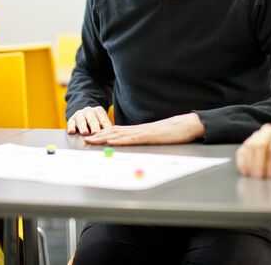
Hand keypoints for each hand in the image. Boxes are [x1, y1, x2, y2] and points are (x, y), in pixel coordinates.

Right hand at [67, 106, 111, 134]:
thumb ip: (106, 128)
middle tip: (96, 132)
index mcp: (99, 111)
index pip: (103, 120)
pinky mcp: (71, 119)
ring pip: (81, 120)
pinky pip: (70, 123)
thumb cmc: (96, 121)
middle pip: (92, 119)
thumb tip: (113, 137)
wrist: (84, 114)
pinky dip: (71, 127)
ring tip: (85, 133)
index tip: (107, 132)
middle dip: (94, 126)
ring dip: (83, 127)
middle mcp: (88, 111)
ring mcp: (79, 114)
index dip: (105, 126)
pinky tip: (72, 132)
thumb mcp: (102, 122)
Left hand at [83, 113, 204, 145]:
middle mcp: (137, 130)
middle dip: (98, 135)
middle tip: (84, 138)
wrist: (186, 125)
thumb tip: (135, 146)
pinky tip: (111, 140)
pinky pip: (132, 138)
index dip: (102, 134)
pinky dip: (120, 139)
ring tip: (92, 139)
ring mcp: (143, 132)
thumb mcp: (155, 138)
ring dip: (104, 137)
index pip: (116, 132)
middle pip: (114, 132)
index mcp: (138, 131)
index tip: (91, 137)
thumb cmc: (172, 133)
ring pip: (120, 134)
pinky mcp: (149, 136)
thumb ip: (144, 141)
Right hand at [236, 124, 270, 178]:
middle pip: (260, 146)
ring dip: (251, 164)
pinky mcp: (245, 145)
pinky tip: (247, 174)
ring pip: (249, 148)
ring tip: (255, 177)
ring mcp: (255, 136)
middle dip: (259, 164)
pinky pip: (241, 153)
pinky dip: (243, 164)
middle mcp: (267, 131)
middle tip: (262, 177)